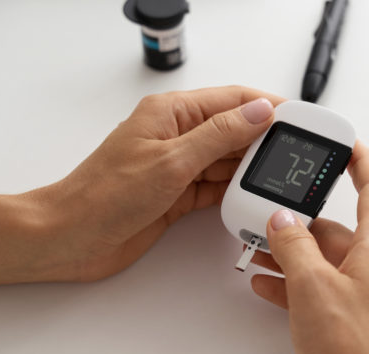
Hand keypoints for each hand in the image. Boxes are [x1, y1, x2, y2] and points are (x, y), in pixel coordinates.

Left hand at [0, 86, 283, 285]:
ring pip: (227, 161)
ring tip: (280, 177)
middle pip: (233, 130)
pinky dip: (234, 192)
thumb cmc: (105, 195)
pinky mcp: (178, 194)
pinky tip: (251, 196)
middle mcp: (178, 136)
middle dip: (264, 140)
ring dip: (251, 169)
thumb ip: (219, 135)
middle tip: (296, 154)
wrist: (72, 239)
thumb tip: (259, 112)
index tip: (297, 117)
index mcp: (172, 113)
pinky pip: (216, 187)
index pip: (232, 100)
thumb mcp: (171, 160)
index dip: (267, 106)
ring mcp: (178, 166)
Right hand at [250, 142, 368, 353]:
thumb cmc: (357, 353)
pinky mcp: (355, 316)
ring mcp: (368, 293)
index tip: (345, 143)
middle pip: (339, 227)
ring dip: (294, 252)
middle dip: (303, 221)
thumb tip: (283, 220)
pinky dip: (297, 280)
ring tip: (260, 251)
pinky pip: (324, 286)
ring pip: (327, 259)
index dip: (361, 160)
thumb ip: (294, 246)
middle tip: (273, 213)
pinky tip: (269, 284)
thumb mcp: (313, 287)